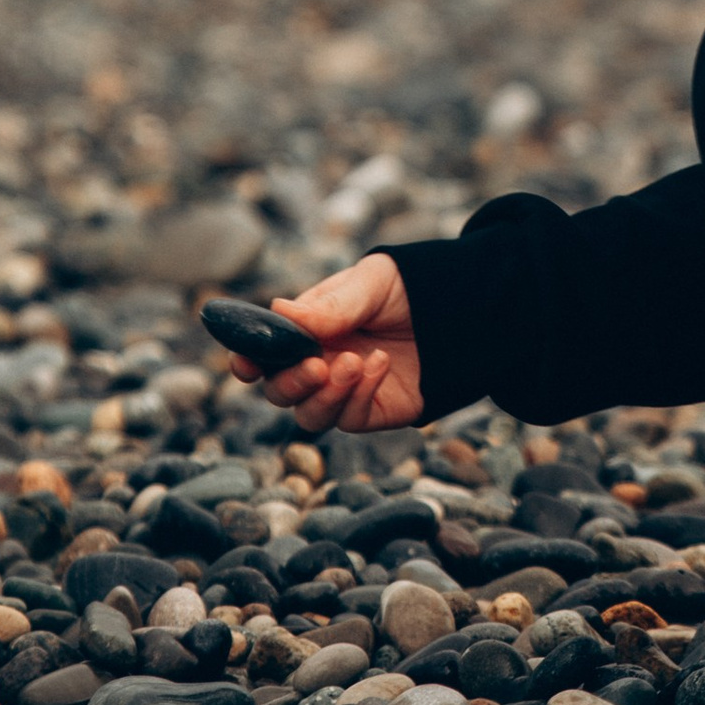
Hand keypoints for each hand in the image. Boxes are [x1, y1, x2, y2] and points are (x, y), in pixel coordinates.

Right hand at [229, 254, 422, 433]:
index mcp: (304, 331)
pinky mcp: (371, 412)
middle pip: (279, 391)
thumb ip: (330, 306)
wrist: (460, 310)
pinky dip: (358, 396)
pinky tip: (378, 365)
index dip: (247, 361)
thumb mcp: (369, 285)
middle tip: (317, 364)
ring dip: (325, 395)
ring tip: (354, 362)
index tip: (244, 363)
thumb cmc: (405, 290)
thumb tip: (280, 311)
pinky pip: (349, 420)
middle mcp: (316, 365)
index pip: (262, 353)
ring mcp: (342, 392)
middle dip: (290, 382)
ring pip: (309, 415)